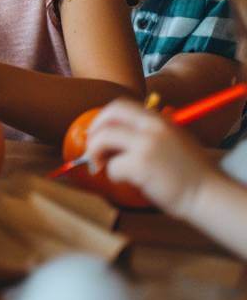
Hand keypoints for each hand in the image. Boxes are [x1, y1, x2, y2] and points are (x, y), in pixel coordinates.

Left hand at [83, 98, 217, 215]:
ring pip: (103, 139)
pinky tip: (126, 181)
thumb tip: (112, 134)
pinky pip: (112, 166)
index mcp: (160, 120)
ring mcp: (147, 144)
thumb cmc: (189, 173)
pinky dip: (113, 175)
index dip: (103, 118)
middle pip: (108, 114)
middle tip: (91, 148)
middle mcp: (153, 127)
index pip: (120, 106)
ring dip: (96, 153)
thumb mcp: (173, 141)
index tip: (98, 132)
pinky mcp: (142, 164)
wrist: (208, 194)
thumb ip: (148, 133)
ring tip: (101, 167)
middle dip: (94, 130)